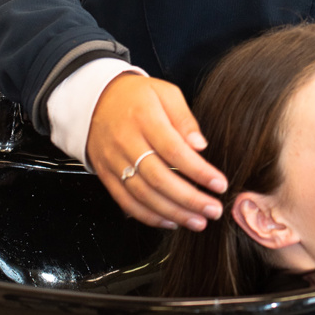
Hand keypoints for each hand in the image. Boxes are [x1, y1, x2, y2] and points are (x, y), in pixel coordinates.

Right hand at [86, 74, 226, 230]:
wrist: (95, 100)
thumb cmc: (138, 96)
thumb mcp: (165, 93)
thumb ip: (184, 119)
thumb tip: (200, 146)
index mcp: (144, 117)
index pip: (174, 150)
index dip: (198, 171)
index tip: (219, 184)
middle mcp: (126, 141)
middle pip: (158, 178)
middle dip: (189, 199)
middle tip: (213, 210)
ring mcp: (113, 161)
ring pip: (143, 195)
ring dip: (173, 212)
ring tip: (198, 221)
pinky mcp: (106, 175)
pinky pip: (126, 202)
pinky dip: (149, 216)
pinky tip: (171, 221)